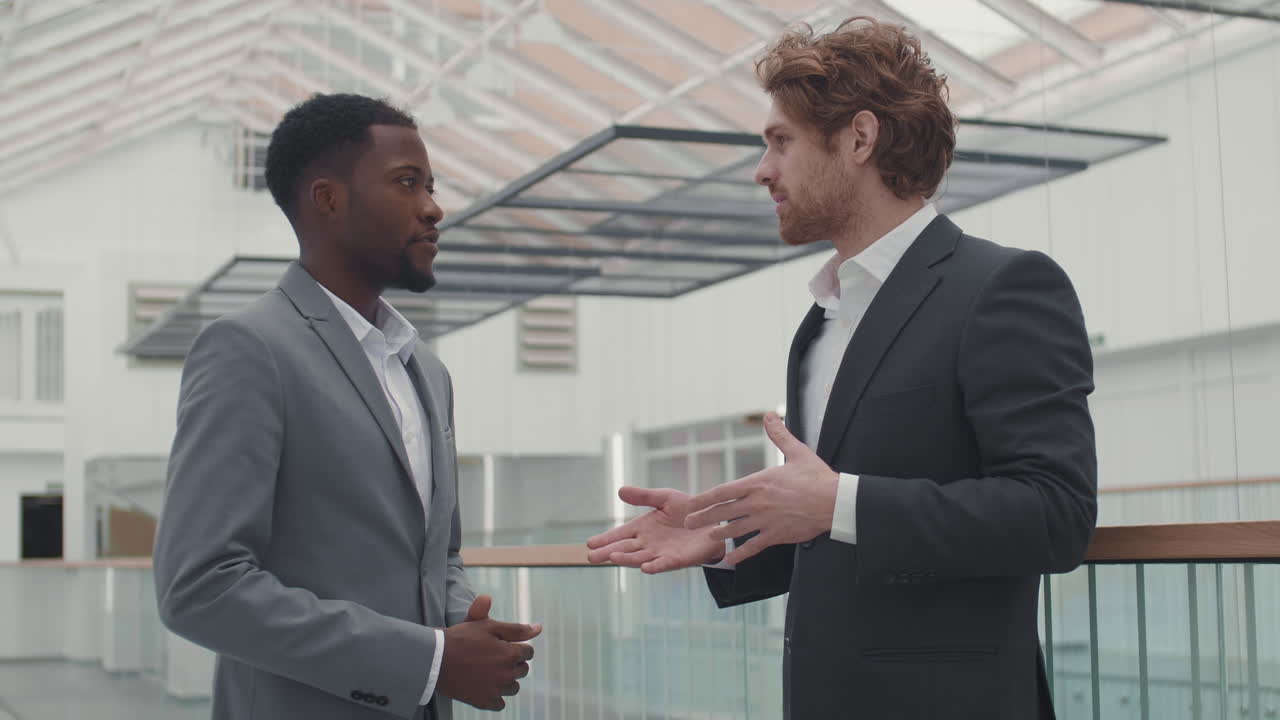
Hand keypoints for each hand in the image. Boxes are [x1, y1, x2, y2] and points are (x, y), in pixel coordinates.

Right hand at [437, 595, 541, 710]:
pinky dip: (494, 695)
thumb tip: (539, 628)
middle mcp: (506, 674)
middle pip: (523, 670)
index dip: (515, 646)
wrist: (434, 659)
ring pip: (513, 687)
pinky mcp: (484, 702)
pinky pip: (500, 703)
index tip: (500, 644)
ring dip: (506, 679)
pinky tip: (483, 684)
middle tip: (493, 656)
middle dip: (512, 662)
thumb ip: (516, 629)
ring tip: (488, 670)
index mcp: (510, 654)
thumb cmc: (461, 638)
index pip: (528, 651)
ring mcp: (496, 690)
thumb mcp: (488, 626)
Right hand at [585, 487, 725, 572]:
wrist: (713, 521)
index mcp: (643, 528)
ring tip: (612, 558)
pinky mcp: (678, 559)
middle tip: (591, 557)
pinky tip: (644, 568)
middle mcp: (649, 543)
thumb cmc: (687, 511)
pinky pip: (664, 564)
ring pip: (640, 558)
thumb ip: (644, 496)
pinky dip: (654, 567)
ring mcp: (662, 553)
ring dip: (627, 559)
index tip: (590, 543)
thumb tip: (620, 491)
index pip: (620, 534)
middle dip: (609, 553)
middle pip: (625, 549)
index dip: (606, 539)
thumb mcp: (664, 498)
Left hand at [684, 412, 838, 564]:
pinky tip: (731, 560)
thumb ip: (779, 434)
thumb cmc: (816, 477)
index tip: (691, 503)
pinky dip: (741, 554)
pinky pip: (754, 547)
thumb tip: (769, 415)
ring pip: (735, 530)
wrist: (834, 501)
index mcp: (758, 483)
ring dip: (718, 535)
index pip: (723, 491)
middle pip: (723, 512)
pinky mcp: (777, 535)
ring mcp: (765, 521)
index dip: (704, 499)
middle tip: (688, 523)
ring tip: (708, 538)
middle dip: (703, 518)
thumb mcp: (796, 452)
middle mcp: (757, 503)